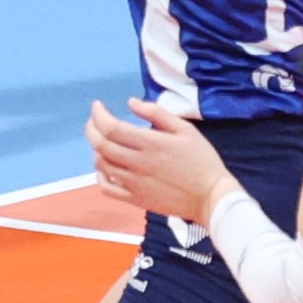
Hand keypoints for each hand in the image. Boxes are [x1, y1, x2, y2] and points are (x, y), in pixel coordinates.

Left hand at [83, 94, 230, 226]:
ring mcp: (134, 184)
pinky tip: (105, 167)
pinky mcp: (136, 200)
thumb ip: (157, 113)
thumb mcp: (185, 129)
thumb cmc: (202, 160)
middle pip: (101, 145)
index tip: (98, 106)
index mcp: (151, 144)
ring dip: (96, 150)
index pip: (111, 127)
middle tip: (94, 121)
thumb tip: (131, 102)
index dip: (99, 115)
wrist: (211, 197)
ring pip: (102, 165)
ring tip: (101, 141)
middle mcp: (138, 163)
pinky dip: (100, 175)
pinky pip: (107, 189)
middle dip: (91, 128)